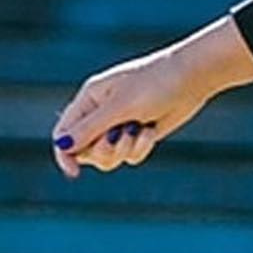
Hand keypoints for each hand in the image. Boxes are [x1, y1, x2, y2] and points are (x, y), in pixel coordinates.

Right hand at [51, 18, 252, 179]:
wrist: (189, 80)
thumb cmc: (153, 84)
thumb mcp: (119, 107)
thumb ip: (90, 128)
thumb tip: (63, 146)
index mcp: (89, 99)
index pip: (64, 133)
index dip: (65, 154)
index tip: (74, 172)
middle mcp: (100, 114)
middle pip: (86, 152)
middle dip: (104, 152)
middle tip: (120, 137)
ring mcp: (118, 126)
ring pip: (109, 158)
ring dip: (124, 151)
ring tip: (139, 131)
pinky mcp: (136, 136)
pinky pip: (130, 156)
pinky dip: (140, 148)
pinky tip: (151, 130)